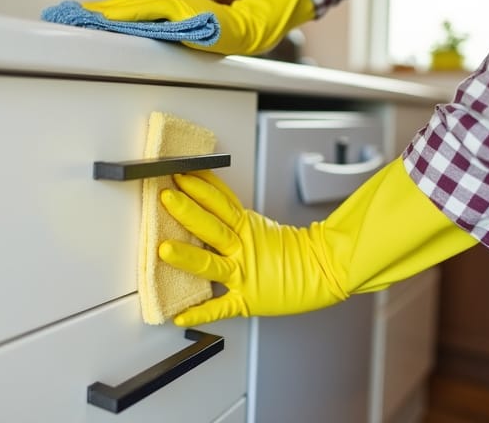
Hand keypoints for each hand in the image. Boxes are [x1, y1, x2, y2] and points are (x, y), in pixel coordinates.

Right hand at [82, 0, 314, 55]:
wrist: (248, 25)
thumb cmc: (229, 34)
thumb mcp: (208, 36)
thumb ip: (182, 32)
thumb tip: (156, 27)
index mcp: (172, 8)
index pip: (132, 12)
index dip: (107, 16)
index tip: (85, 18)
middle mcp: (166, 4)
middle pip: (124, 6)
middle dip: (96, 12)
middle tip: (70, 15)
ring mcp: (166, 7)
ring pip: (128, 7)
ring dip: (104, 12)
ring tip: (80, 16)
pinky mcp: (167, 13)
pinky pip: (137, 11)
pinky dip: (118, 14)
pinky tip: (108, 18)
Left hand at [158, 160, 477, 326]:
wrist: (324, 271)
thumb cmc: (291, 251)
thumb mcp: (259, 225)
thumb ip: (230, 215)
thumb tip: (204, 195)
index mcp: (246, 227)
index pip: (220, 202)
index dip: (200, 186)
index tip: (180, 172)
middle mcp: (242, 248)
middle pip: (212, 226)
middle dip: (188, 211)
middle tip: (166, 197)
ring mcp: (243, 274)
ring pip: (211, 264)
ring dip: (188, 256)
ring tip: (164, 249)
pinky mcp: (247, 300)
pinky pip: (221, 308)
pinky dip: (200, 313)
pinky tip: (179, 316)